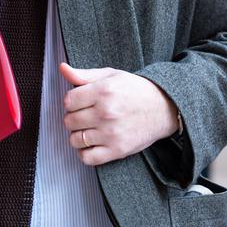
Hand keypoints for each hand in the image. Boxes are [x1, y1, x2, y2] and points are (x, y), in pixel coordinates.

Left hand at [60, 63, 178, 166]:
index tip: (81, 102)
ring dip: (79, 135)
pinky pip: (87, 158)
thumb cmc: (136, 90)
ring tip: (90, 129)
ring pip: (75, 140)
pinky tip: (93, 143)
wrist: (163, 107)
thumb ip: (84, 75)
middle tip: (87, 115)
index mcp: (104, 91)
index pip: (68, 101)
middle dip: (75, 117)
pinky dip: (86, 152)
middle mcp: (106, 112)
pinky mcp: (117, 150)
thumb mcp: (111, 76)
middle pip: (69, 121)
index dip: (72, 101)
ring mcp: (111, 133)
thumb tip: (63, 69)